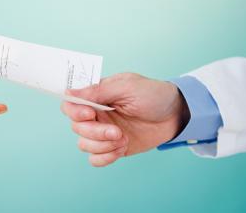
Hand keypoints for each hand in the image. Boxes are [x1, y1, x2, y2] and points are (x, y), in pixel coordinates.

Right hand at [61, 73, 189, 166]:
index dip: (75, 112)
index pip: (70, 104)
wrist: (176, 115)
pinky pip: (95, 159)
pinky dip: (105, 157)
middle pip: (76, 127)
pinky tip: (120, 149)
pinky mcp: (112, 147)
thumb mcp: (127, 86)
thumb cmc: (153, 95)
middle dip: (95, 132)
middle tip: (116, 131)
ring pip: (84, 144)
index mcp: (96, 96)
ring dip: (102, 145)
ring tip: (122, 138)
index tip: (91, 114)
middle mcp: (96, 114)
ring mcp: (103, 132)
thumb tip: (69, 92)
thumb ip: (98, 90)